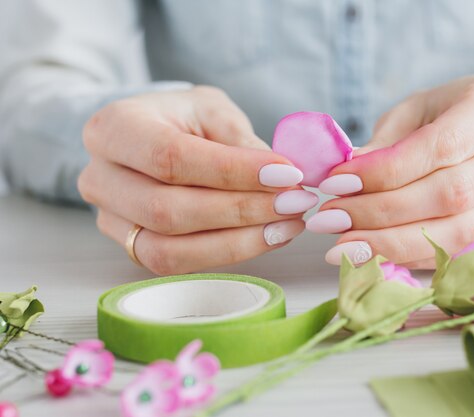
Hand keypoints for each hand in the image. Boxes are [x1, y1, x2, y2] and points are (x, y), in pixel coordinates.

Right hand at [79, 87, 317, 273]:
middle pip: (168, 210)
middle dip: (241, 210)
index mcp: (114, 129)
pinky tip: (268, 236)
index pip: (171, 158)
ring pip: (169, 249)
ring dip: (238, 242)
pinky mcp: (132, 246)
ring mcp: (110, 219)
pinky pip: (177, 265)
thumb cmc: (183, 119)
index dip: (233, 171)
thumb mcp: (212, 111)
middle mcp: (99, 177)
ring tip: (288, 225)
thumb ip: (240, 142)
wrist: (152, 138)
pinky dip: (228, 254)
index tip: (287, 174)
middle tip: (295, 202)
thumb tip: (284, 179)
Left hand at [308, 75, 473, 267]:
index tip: (336, 183)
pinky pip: (461, 256)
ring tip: (342, 246)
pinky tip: (373, 255)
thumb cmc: (453, 113)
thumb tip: (344, 179)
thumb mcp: (417, 109)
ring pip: (459, 234)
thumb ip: (385, 143)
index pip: (443, 147)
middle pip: (451, 195)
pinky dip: (411, 258)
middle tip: (331, 219)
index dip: (385, 171)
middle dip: (381, 212)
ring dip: (392, 244)